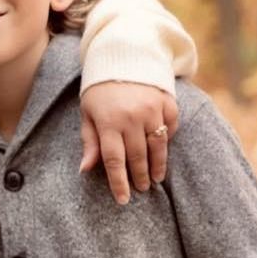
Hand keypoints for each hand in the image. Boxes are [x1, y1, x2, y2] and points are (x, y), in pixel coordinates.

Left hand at [79, 83, 178, 203]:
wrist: (124, 57)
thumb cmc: (100, 91)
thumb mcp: (88, 113)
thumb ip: (89, 142)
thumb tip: (85, 170)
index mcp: (108, 122)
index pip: (113, 160)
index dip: (118, 182)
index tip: (122, 199)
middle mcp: (132, 118)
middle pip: (137, 157)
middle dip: (139, 177)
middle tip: (141, 190)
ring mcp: (153, 110)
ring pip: (157, 147)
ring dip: (157, 166)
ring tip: (155, 179)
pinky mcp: (168, 103)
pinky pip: (170, 128)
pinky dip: (167, 141)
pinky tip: (162, 152)